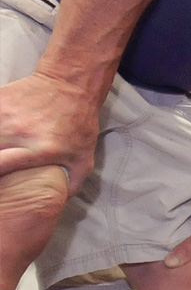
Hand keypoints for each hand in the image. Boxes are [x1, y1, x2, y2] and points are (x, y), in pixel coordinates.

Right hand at [0, 73, 99, 191]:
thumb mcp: (83, 157)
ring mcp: (5, 115)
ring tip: (4, 147)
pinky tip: (2, 131)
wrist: (70, 85)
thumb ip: (71, 183)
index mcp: (39, 149)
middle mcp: (18, 132)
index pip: (1, 168)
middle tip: (3, 161)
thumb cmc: (77, 124)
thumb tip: (57, 205)